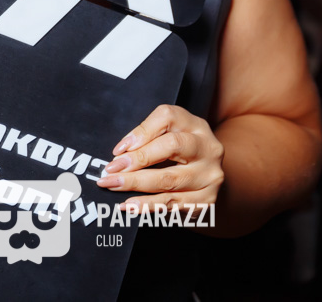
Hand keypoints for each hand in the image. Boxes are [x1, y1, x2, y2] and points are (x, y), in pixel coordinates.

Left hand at [95, 104, 224, 209]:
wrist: (207, 180)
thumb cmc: (181, 155)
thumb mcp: (170, 136)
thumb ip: (148, 137)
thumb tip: (120, 154)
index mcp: (196, 125)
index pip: (168, 117)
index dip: (141, 131)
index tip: (119, 149)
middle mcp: (208, 148)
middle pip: (171, 146)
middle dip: (137, 158)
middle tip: (112, 169)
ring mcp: (209, 175)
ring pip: (168, 179)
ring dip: (136, 183)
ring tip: (114, 185)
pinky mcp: (207, 199)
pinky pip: (172, 203)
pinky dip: (147, 205)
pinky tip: (130, 205)